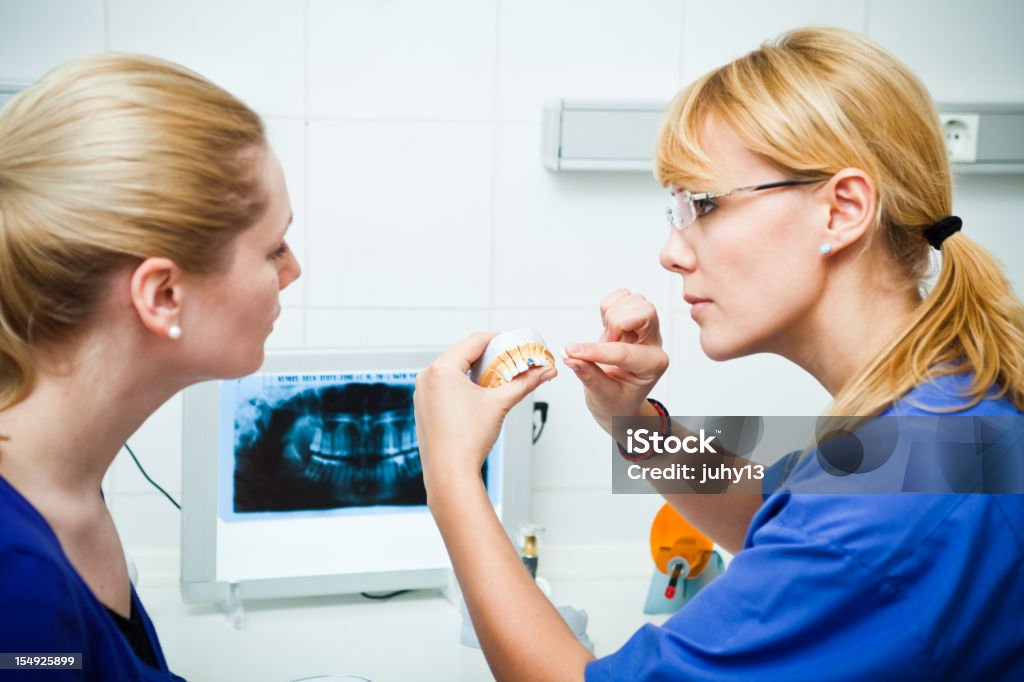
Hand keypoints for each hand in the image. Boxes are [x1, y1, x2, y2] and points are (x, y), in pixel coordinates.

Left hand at [414, 332, 555, 495]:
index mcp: (441, 369)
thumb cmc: (468, 440)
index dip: (499, 340)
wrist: (450, 473)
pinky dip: (463, 386)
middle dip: (489, 357)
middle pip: (463, 354)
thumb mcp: (500, 403)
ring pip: (454, 371)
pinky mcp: (424, 407)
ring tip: (498, 380)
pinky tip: (479, 396)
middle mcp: (427, 377)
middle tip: (510, 362)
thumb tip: (546, 371)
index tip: (515, 345)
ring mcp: (423, 393)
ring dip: (476, 372)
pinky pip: (445, 386)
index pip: (474, 341)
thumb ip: (525, 383)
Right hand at [563, 289, 668, 433]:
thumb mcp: (602, 396)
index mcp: (652, 366)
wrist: (620, 399)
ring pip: (633, 301)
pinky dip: (608, 307)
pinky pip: (622, 296)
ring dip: (611, 316)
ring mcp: (646, 328)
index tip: (571, 353)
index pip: (625, 352)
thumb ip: (588, 375)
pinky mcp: (634, 317)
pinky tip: (607, 328)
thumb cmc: (616, 400)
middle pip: (644, 312)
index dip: (595, 351)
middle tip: (605, 342)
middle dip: (616, 324)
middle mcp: (653, 343)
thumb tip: (570, 356)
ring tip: (606, 338)